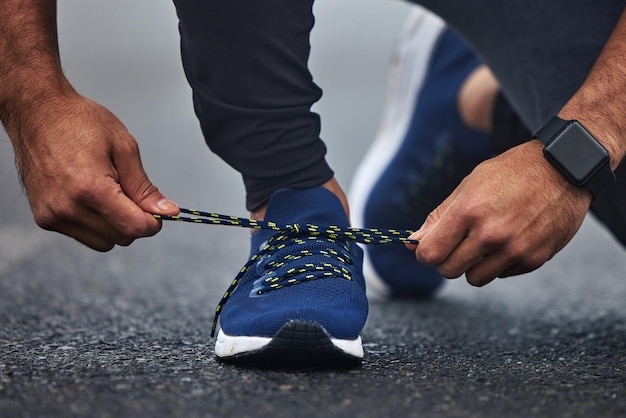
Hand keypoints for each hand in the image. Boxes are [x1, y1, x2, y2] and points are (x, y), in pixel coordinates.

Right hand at [12, 93, 178, 250]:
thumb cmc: (79, 122)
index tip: (157, 210)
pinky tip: (90, 197)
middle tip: (129, 192)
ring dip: (114, 225)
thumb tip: (168, 212)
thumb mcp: (123, 147)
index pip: (134, 227)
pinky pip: (84, 236)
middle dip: (134, 221)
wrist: (36, 113)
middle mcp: (68, 207)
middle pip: (122, 238)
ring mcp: (53, 216)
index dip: (153, 221)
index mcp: (91, 188)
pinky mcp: (44, 219)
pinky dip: (95, 223)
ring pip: (104, 243)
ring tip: (107, 192)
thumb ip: (144, 187)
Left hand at [407, 140, 591, 285]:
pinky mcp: (534, 259)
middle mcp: (490, 234)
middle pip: (448, 270)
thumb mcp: (470, 184)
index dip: (424, 253)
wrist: (563, 168)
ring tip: (484, 242)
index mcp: (468, 211)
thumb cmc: (511, 172)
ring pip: (474, 279)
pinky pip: (502, 275)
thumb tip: (412, 242)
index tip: (429, 248)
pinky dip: (499, 263)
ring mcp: (514, 249)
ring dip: (473, 266)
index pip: (430, 253)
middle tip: (458, 243)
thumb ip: (439, 216)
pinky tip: (509, 240)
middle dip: (447, 260)